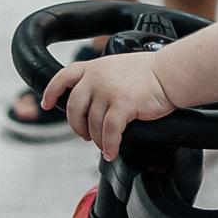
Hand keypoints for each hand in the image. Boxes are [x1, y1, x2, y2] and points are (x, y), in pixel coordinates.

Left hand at [43, 50, 176, 158]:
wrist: (171, 73)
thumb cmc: (151, 73)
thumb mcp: (117, 67)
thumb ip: (101, 80)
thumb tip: (92, 103)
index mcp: (94, 67)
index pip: (63, 77)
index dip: (52, 91)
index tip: (46, 103)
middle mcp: (97, 77)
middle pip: (73, 108)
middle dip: (77, 126)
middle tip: (85, 135)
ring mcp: (108, 90)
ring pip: (92, 124)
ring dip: (97, 139)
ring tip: (106, 145)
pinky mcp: (122, 104)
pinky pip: (109, 132)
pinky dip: (109, 145)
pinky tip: (112, 150)